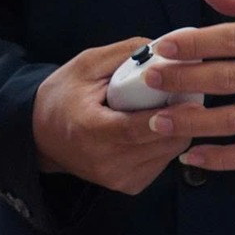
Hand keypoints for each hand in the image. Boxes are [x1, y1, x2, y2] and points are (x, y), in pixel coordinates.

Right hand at [31, 38, 191, 194]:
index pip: (134, 128)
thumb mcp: (86, 64)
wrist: (42, 135)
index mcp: (89, 130)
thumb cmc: (64, 95)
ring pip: (169, 153)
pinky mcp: (130, 186)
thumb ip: (125, 54)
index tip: (191, 100)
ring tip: (169, 105)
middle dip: (182, 117)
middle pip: (160, 142)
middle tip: (188, 91)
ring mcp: (119, 179)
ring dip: (178, 129)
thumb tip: (166, 49)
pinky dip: (167, 141)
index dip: (166, 116)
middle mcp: (106, 162)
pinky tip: (157, 125)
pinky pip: (163, 161)